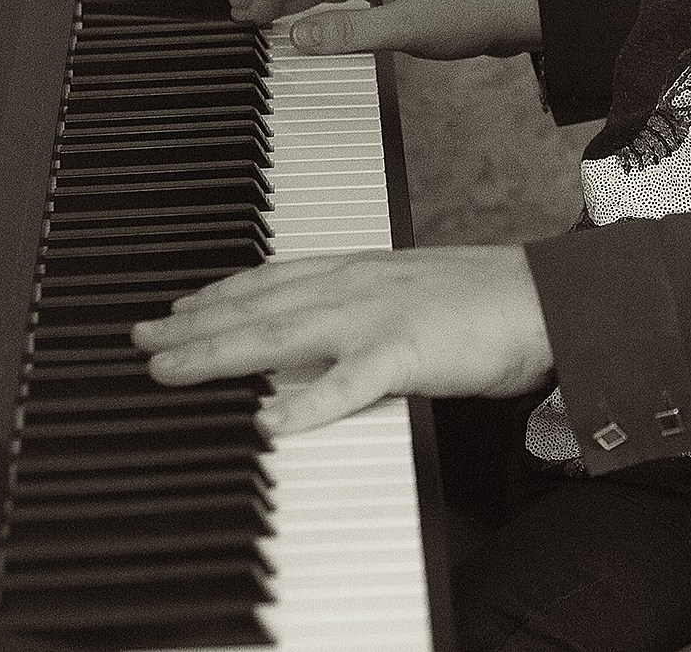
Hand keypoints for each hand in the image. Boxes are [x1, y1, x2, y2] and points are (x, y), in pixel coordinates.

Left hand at [130, 246, 554, 432]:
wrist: (551, 297)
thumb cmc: (491, 299)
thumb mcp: (414, 290)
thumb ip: (366, 307)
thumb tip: (326, 334)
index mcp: (363, 270)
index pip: (272, 278)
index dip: (218, 293)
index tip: (175, 305)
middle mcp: (358, 285)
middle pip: (257, 306)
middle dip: (192, 323)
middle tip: (140, 337)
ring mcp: (379, 317)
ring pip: (281, 335)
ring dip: (218, 351)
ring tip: (170, 367)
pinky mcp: (407, 353)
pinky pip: (347, 385)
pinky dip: (304, 403)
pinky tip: (266, 420)